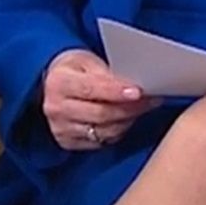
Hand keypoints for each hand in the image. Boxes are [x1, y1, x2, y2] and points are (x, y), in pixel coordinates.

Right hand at [41, 48, 156, 149]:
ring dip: (128, 120)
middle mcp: (56, 108)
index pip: (91, 89)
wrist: (53, 86)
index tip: (138, 91)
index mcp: (59, 83)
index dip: (116, 92)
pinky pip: (102, 142)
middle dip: (130, 108)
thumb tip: (133, 86)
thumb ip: (107, 74)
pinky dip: (118, 131)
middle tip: (152, 100)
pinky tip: (127, 119)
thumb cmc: (75, 70)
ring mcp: (61, 129)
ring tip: (143, 108)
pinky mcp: (68, 143)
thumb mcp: (87, 61)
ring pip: (104, 131)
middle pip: (101, 114)